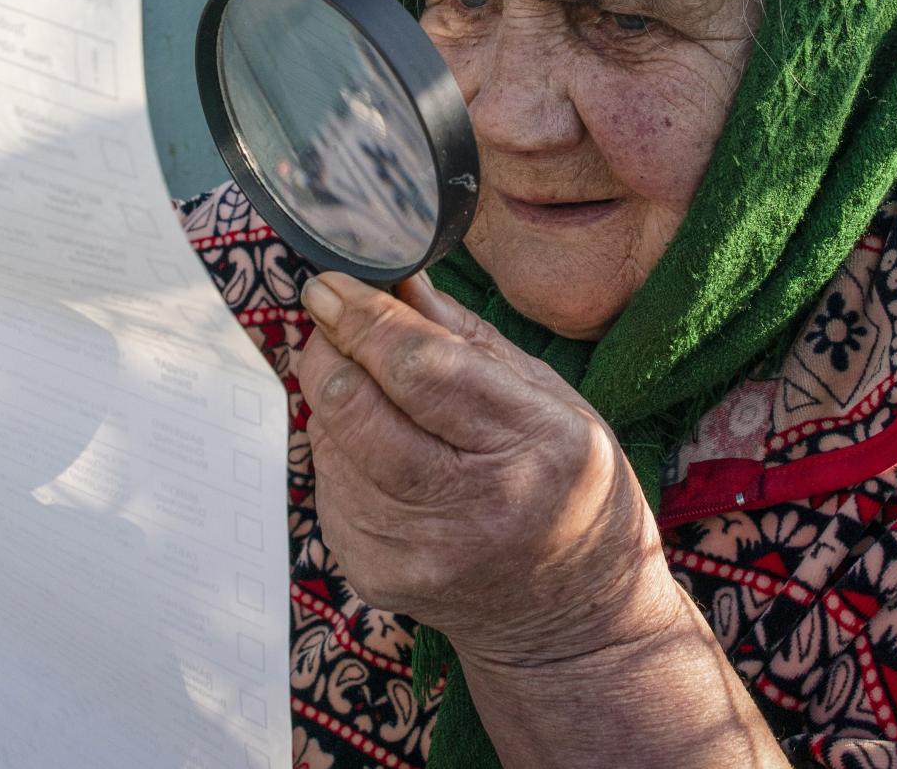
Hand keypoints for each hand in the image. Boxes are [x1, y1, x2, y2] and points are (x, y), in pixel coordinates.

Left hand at [293, 271, 685, 668]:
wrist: (569, 617)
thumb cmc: (569, 491)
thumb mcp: (552, 401)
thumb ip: (468, 338)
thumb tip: (396, 280)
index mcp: (533, 445)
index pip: (419, 366)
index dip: (364, 317)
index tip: (332, 284)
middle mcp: (473, 505)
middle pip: (355, 404)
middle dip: (330, 347)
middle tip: (333, 319)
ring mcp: (416, 549)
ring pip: (330, 440)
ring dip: (335, 399)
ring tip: (376, 395)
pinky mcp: (374, 573)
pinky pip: (327, 484)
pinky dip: (339, 451)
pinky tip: (380, 453)